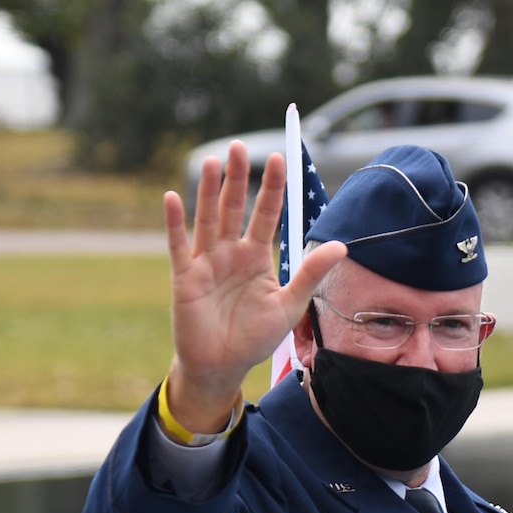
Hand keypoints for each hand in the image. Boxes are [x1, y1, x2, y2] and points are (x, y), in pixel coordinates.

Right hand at [162, 142, 346, 433]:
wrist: (223, 366)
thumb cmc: (255, 337)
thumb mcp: (289, 305)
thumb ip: (310, 274)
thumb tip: (340, 247)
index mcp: (256, 257)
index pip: (266, 214)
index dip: (271, 188)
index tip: (280, 159)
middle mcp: (230, 252)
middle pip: (233, 207)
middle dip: (237, 177)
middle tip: (240, 146)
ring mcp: (206, 261)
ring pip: (207, 218)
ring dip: (208, 190)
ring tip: (211, 161)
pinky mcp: (185, 276)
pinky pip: (179, 244)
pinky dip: (175, 222)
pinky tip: (173, 197)